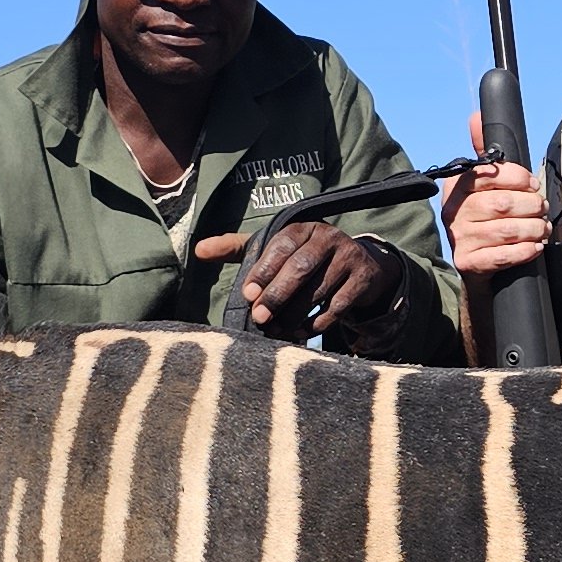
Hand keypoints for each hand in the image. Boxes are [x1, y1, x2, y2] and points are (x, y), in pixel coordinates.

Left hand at [204, 221, 403, 348]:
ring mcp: (349, 257)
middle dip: (278, 294)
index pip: (281, 246)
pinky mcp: (363, 278)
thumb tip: (198, 250)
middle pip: (301, 267)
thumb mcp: (274, 249)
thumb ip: (236, 248)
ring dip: (295, 314)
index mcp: (302, 227)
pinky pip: (339, 305)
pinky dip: (318, 321)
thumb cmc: (305, 258)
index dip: (263, 270)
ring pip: (319, 289)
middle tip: (260, 317)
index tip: (247, 294)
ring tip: (276, 331)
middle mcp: (328, 237)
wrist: (360, 265)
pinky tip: (302, 333)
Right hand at [442, 157, 546, 276]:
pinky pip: (502, 256)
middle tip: (542, 209)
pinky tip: (535, 247)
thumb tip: (476, 116)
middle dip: (530, 205)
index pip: (488, 174)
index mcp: (457, 187)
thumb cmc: (486, 217)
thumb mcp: (483, 184)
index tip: (533, 184)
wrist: (476, 263)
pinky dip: (524, 251)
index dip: (517, 178)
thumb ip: (485, 153)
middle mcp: (453, 212)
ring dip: (533, 228)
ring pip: (505, 230)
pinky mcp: (468, 262)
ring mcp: (459, 238)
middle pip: (501, 204)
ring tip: (543, 228)